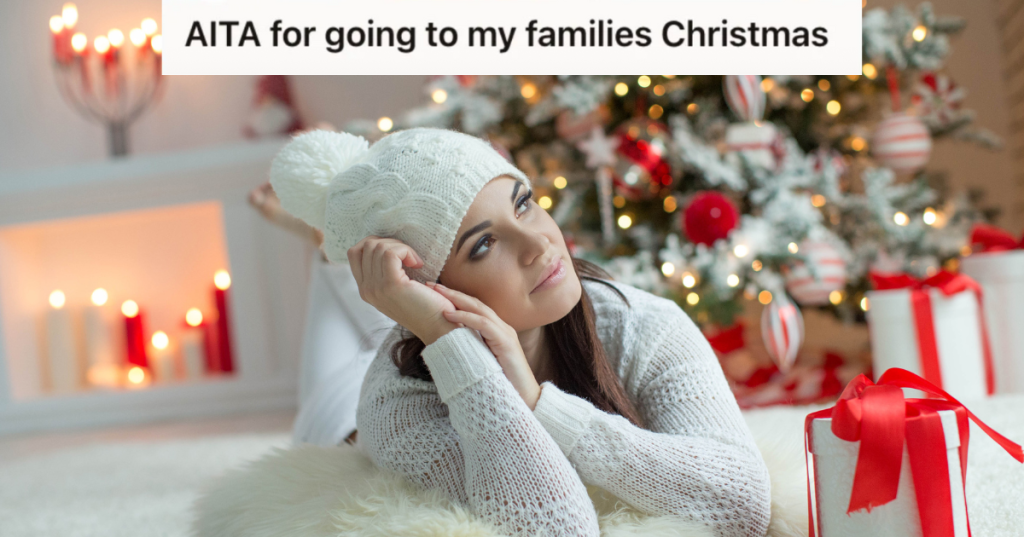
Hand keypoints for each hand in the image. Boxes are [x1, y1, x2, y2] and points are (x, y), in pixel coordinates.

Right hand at [347, 236, 460, 344]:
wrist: (438, 326)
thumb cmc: (425, 305)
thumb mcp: (397, 287)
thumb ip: (384, 271)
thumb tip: (383, 244)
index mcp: (365, 289)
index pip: (354, 253)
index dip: (375, 243)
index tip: (396, 251)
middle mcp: (366, 290)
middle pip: (366, 246)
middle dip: (390, 243)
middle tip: (408, 256)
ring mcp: (376, 288)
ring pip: (378, 247)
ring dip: (400, 247)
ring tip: (414, 262)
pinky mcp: (391, 285)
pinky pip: (391, 253)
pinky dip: (406, 251)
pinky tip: (418, 264)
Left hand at [426, 282, 541, 409]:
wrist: (524, 400)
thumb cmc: (502, 384)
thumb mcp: (482, 362)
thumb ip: (472, 350)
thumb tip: (448, 346)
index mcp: (497, 331)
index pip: (475, 308)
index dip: (456, 298)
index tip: (435, 293)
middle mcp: (502, 328)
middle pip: (475, 303)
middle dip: (453, 293)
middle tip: (432, 285)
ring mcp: (505, 334)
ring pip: (479, 309)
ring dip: (456, 299)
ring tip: (437, 293)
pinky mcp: (505, 342)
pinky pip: (483, 324)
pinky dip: (465, 317)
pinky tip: (449, 314)